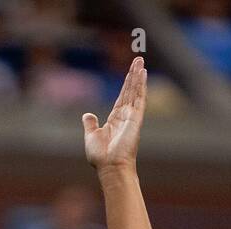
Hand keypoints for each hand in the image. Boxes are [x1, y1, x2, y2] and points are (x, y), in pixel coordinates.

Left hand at [83, 57, 146, 172]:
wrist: (110, 166)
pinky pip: (139, 98)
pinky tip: (143, 73)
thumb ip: (90, 124)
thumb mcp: (91, 136)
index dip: (126, 84)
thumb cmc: (101, 156)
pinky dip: (141, 85)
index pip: (122, 97)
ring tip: (141, 61)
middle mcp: (126, 116)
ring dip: (138, 75)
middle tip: (138, 59)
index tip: (130, 72)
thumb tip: (87, 115)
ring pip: (136, 91)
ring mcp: (132, 116)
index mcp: (115, 120)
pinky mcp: (136, 118)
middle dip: (134, 75)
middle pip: (131, 91)